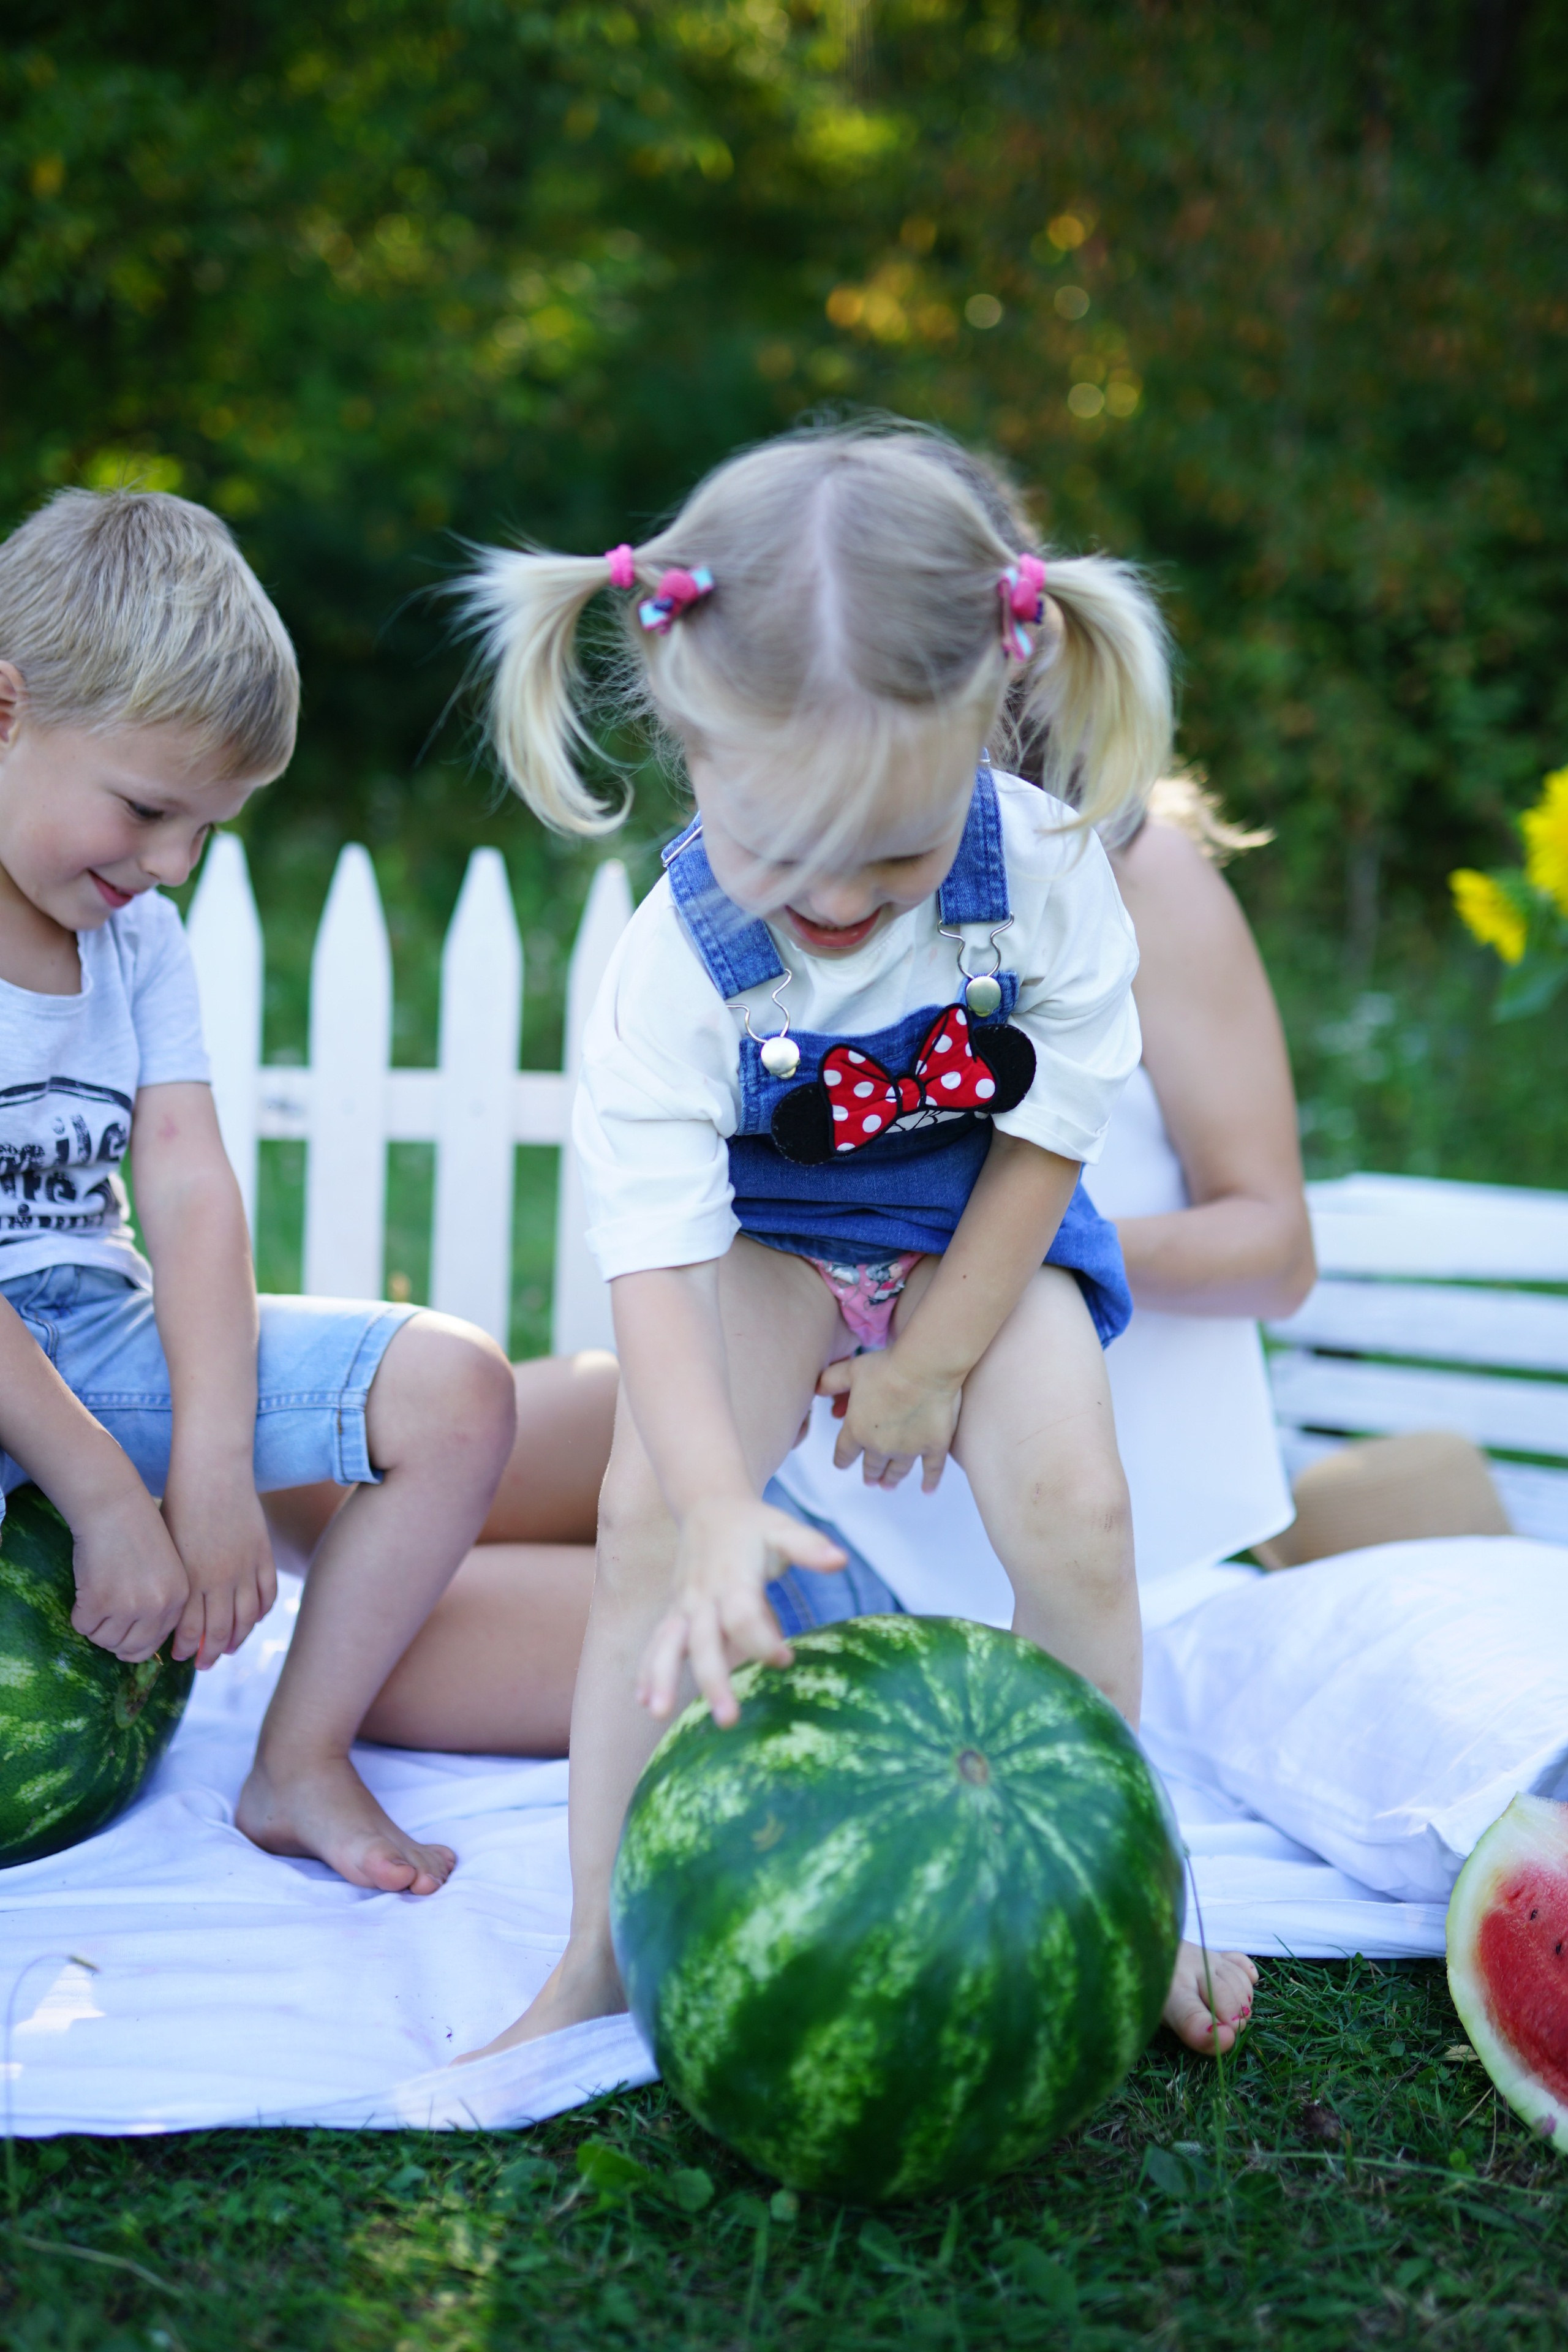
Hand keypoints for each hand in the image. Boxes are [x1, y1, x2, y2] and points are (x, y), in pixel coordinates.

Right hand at [69, 1483, 188, 1663]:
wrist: (114, 1505)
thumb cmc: (136, 1533)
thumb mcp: (164, 1570)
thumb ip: (159, 1604)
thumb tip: (134, 1646)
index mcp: (178, 1599)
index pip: (155, 1643)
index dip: (134, 1643)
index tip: (123, 1638)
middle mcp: (158, 1606)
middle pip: (130, 1649)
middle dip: (113, 1640)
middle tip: (103, 1622)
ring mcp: (129, 1606)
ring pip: (104, 1640)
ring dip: (95, 1625)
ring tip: (96, 1599)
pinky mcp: (99, 1600)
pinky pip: (83, 1626)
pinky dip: (79, 1613)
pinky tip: (85, 1590)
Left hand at [162, 1468, 276, 1669]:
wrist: (212, 1471)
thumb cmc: (179, 1504)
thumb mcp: (167, 1546)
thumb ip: (173, 1579)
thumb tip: (170, 1609)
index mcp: (189, 1579)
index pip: (189, 1629)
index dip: (184, 1648)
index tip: (179, 1655)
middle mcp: (218, 1580)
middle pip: (219, 1632)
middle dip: (210, 1654)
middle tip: (204, 1663)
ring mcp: (245, 1568)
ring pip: (246, 1619)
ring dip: (237, 1639)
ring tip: (229, 1648)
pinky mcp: (263, 1555)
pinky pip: (267, 1595)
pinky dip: (261, 1612)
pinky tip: (253, 1619)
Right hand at [637, 1495, 845, 1728]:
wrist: (708, 1506)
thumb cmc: (752, 1525)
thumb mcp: (782, 1528)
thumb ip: (808, 1547)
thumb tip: (840, 1560)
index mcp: (732, 1578)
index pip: (743, 1618)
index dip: (765, 1643)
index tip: (788, 1659)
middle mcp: (703, 1596)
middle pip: (704, 1642)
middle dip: (713, 1680)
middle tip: (728, 1719)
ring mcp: (684, 1606)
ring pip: (668, 1645)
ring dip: (661, 1678)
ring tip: (657, 1713)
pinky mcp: (674, 1613)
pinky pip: (657, 1643)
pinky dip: (647, 1669)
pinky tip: (643, 1700)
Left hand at [816, 1348, 961, 1491]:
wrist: (923, 1368)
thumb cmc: (885, 1366)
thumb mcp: (851, 1370)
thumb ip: (831, 1381)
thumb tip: (816, 1388)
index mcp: (857, 1430)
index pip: (844, 1452)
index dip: (842, 1459)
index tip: (842, 1464)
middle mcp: (880, 1446)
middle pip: (872, 1466)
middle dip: (869, 1474)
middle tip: (870, 1480)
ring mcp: (909, 1449)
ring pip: (897, 1470)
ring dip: (891, 1480)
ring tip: (888, 1486)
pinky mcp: (934, 1447)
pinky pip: (932, 1470)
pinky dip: (929, 1482)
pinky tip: (927, 1490)